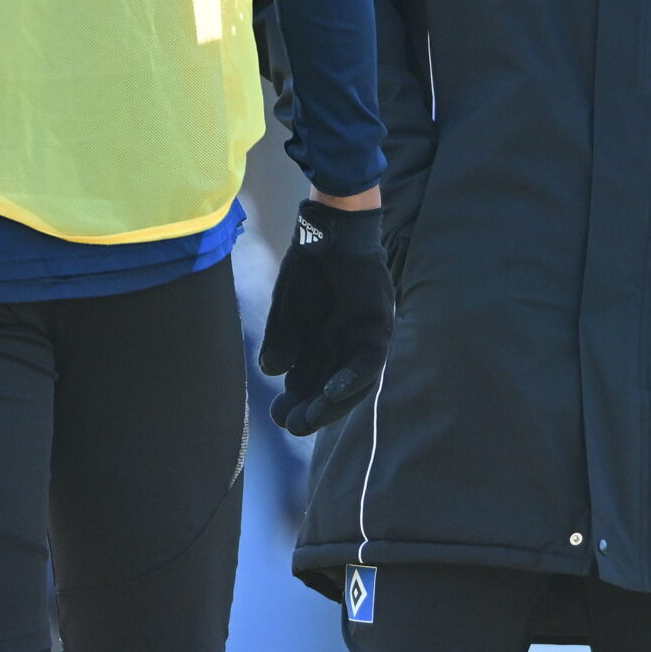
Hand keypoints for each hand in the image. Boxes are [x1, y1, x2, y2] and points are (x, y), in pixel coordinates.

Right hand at [259, 200, 394, 436]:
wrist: (328, 227)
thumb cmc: (308, 267)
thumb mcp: (287, 310)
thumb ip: (282, 340)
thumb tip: (273, 371)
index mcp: (322, 346)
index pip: (313, 384)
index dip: (297, 403)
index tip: (277, 415)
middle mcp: (344, 347)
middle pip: (333, 390)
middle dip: (313, 411)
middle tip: (291, 424)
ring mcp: (363, 337)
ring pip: (355, 384)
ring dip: (333, 404)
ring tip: (310, 419)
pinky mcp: (377, 326)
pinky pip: (369, 360)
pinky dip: (352, 378)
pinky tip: (332, 390)